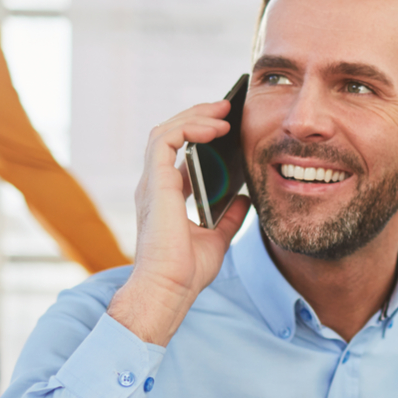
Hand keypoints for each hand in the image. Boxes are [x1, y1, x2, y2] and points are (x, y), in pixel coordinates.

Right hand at [108, 101, 250, 345]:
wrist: (171, 289)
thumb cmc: (187, 272)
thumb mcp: (217, 238)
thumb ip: (228, 217)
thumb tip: (245, 200)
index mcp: (166, 196)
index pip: (179, 153)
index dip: (200, 135)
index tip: (227, 127)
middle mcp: (155, 185)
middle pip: (171, 135)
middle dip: (198, 116)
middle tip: (228, 108)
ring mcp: (152, 183)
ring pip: (166, 130)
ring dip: (195, 116)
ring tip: (223, 111)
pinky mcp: (155, 183)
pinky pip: (166, 139)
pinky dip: (189, 127)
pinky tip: (214, 128)